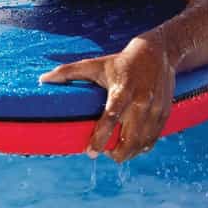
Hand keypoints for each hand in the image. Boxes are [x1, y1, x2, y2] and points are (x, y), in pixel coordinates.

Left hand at [39, 37, 175, 161]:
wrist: (158, 53)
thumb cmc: (120, 61)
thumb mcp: (95, 64)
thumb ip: (68, 72)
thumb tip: (43, 79)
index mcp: (123, 89)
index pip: (111, 117)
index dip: (100, 137)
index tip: (90, 152)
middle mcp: (141, 101)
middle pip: (130, 138)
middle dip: (115, 153)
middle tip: (102, 153)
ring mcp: (155, 109)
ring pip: (142, 143)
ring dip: (128, 153)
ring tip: (114, 152)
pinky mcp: (164, 114)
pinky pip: (153, 140)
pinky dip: (141, 148)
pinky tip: (131, 148)